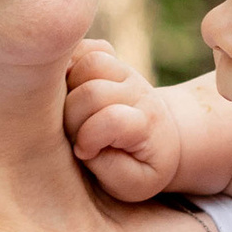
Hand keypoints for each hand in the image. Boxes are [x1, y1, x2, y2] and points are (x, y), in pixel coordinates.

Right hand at [65, 40, 183, 200]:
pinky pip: (87, 47)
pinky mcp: (112, 61)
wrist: (162, 140)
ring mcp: (125, 72)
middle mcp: (138, 92)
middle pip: (92, 93)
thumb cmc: (141, 167)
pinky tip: (69, 87)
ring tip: (71, 110)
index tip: (86, 154)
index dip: (89, 140)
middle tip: (75, 136)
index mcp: (146, 124)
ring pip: (89, 63)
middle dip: (73, 119)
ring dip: (71, 88)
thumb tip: (81, 145)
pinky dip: (72, 61)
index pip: (113, 120)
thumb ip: (109, 169)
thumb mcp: (133, 184)